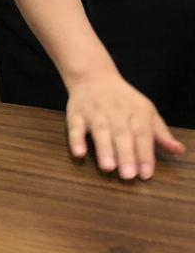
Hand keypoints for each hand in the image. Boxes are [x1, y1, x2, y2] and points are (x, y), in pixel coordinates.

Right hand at [65, 72, 185, 179]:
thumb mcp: (146, 111)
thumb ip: (160, 133)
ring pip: (99, 131)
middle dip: (125, 154)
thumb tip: (178, 150)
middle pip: (121, 134)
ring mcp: (94, 112)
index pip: (142, 133)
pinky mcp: (75, 113)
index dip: (144, 154)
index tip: (146, 174)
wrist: (92, 76)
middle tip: (128, 175)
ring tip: (108, 168)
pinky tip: (79, 153)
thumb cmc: (123, 99)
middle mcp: (115, 111)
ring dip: (103, 149)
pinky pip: (74, 127)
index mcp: (136, 111)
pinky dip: (76, 140)